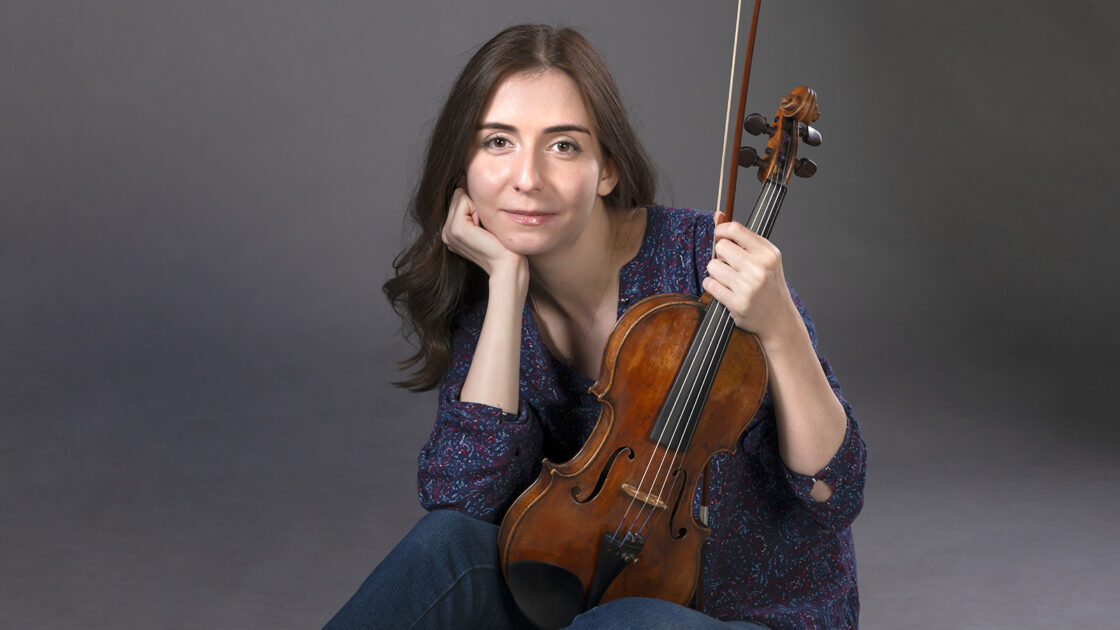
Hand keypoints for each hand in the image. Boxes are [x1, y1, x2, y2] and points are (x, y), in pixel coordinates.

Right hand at [441, 188, 524, 275]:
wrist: (507, 264)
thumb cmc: (502, 245)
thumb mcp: (484, 224)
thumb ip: (473, 209)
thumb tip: (469, 184)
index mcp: (451, 233)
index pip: (458, 200)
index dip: (476, 207)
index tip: (485, 228)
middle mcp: (446, 233)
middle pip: (458, 197)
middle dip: (475, 206)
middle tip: (485, 229)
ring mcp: (449, 231)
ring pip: (461, 197)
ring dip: (477, 208)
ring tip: (484, 230)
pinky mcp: (457, 228)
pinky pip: (464, 200)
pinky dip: (478, 209)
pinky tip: (484, 228)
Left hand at [702, 211, 799, 343]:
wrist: (779, 319)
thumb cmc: (769, 285)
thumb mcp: (763, 258)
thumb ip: (741, 237)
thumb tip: (717, 215)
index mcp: (768, 253)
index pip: (735, 230)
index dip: (721, 230)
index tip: (718, 236)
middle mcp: (760, 268)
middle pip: (721, 247)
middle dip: (720, 256)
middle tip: (729, 265)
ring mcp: (749, 286)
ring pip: (712, 266)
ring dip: (715, 273)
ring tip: (728, 280)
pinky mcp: (738, 303)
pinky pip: (710, 284)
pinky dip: (712, 286)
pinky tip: (724, 290)